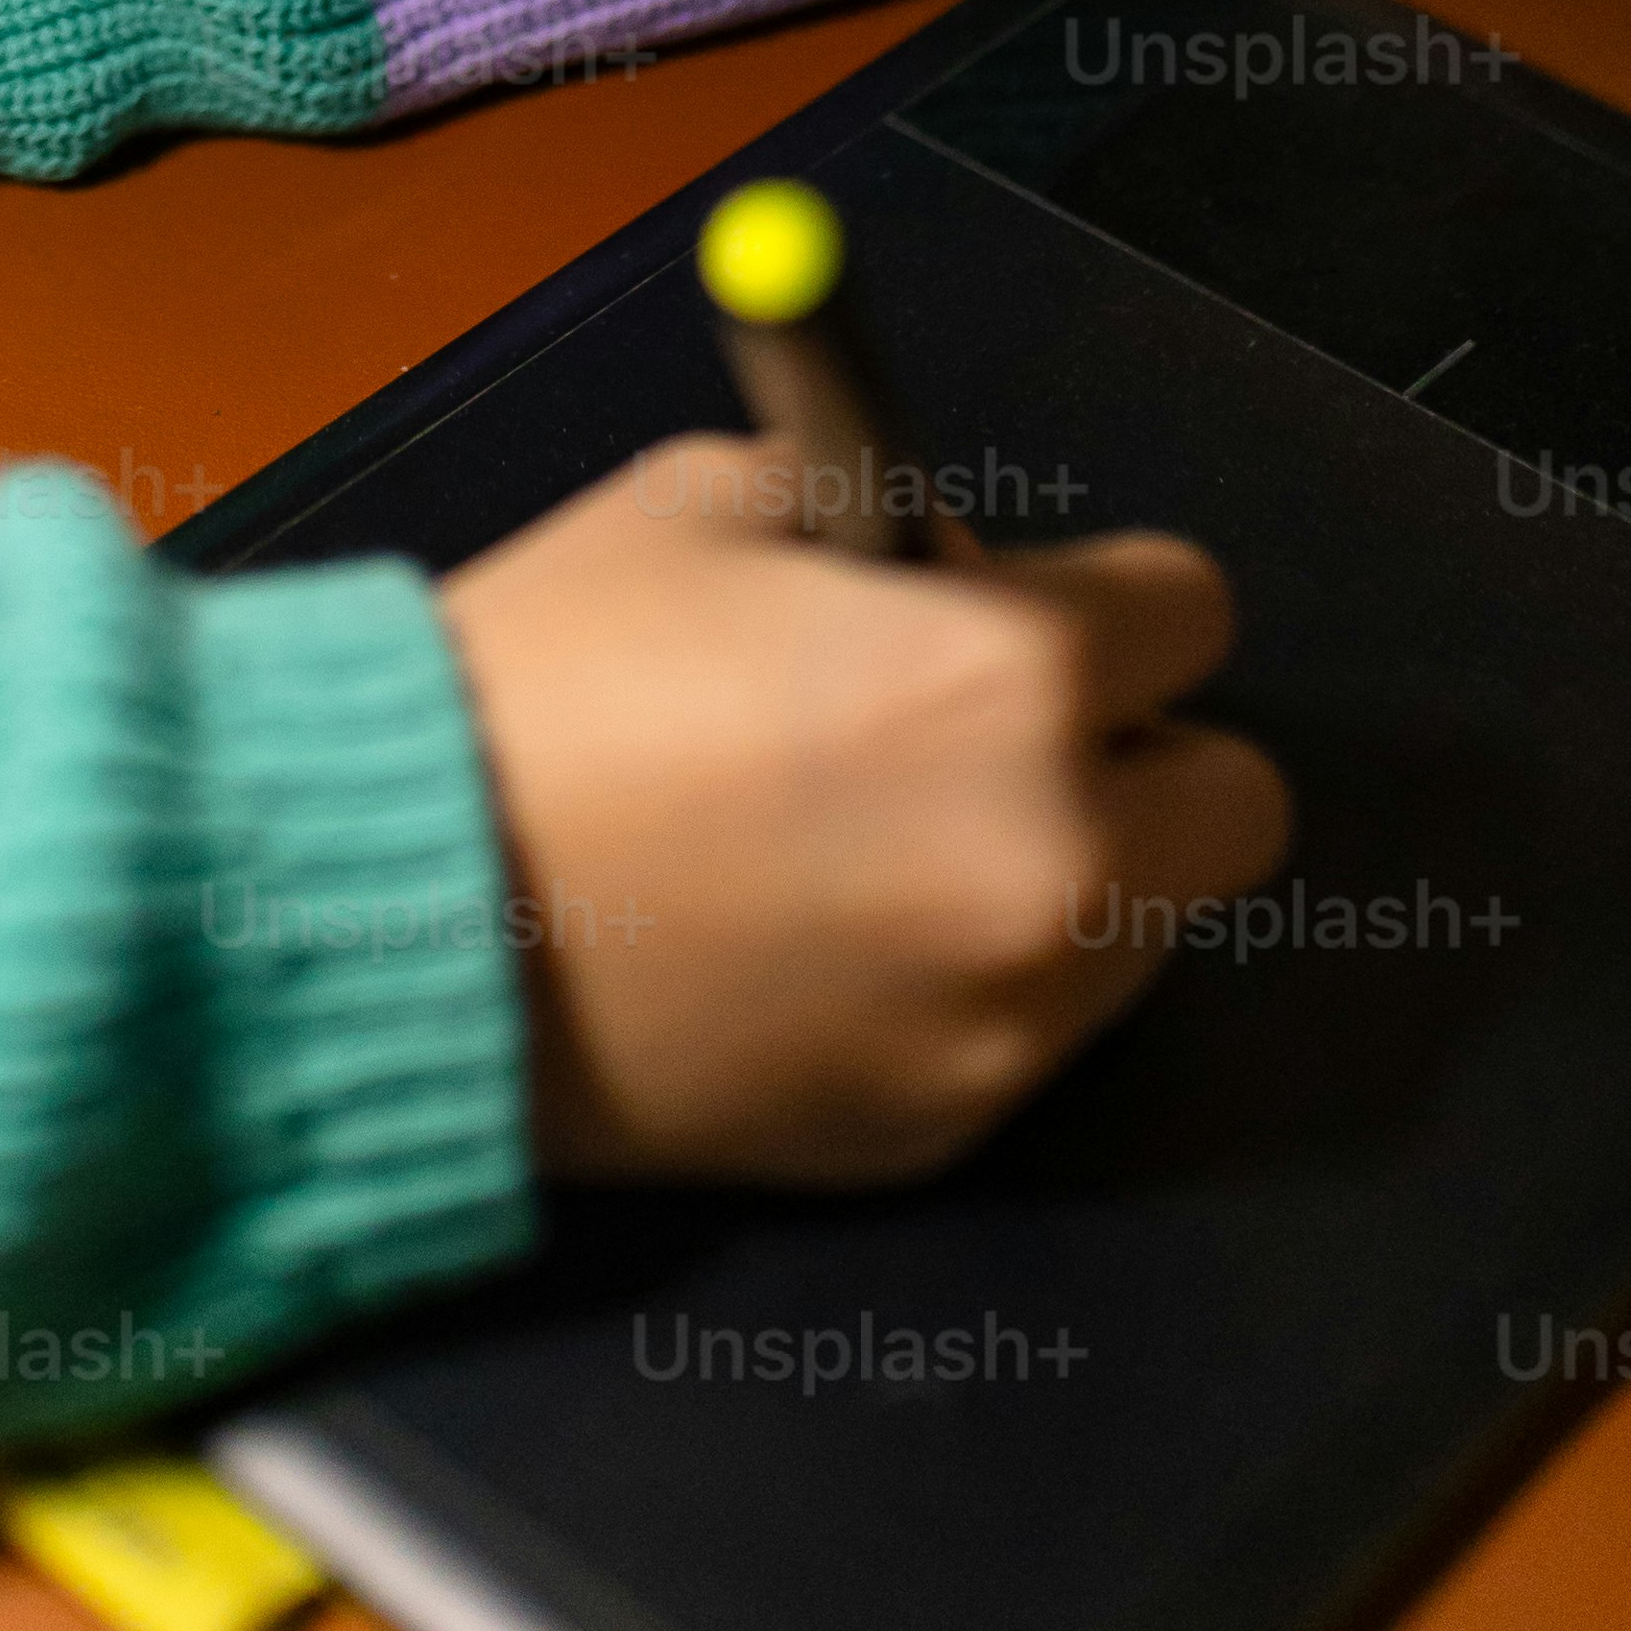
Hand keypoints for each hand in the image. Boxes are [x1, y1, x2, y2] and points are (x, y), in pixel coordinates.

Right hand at [435, 440, 1288, 1190]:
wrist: (398, 914)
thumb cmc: (544, 688)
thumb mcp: (709, 503)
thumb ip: (877, 522)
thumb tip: (956, 565)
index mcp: (1013, 676)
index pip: (1191, 609)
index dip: (1090, 596)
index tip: (1014, 608)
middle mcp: (1053, 861)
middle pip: (1232, 799)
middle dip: (1128, 753)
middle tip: (982, 739)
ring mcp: (1007, 1018)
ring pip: (1134, 926)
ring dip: (1050, 875)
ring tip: (858, 848)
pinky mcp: (941, 1127)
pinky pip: (1016, 1028)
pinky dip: (952, 982)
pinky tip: (802, 943)